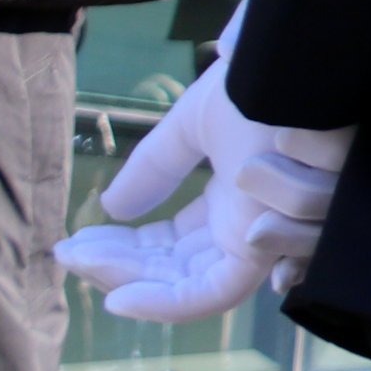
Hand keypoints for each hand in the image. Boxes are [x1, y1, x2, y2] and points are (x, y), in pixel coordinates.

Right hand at [54, 22, 355, 321]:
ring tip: (82, 257)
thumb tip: (111, 207)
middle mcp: (245, 226)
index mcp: (231, 201)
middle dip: (114, 267)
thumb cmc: (266, 84)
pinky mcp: (263, 245)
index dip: (119, 250)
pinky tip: (119, 296)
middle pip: (171, 271)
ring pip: (183, 285)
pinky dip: (166, 303)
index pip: (168, 247)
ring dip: (127, 277)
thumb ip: (156, 166)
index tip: (74, 243)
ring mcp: (255, 239)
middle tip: (67, 254)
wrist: (304, 67)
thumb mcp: (195, 124)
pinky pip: (212, 294)